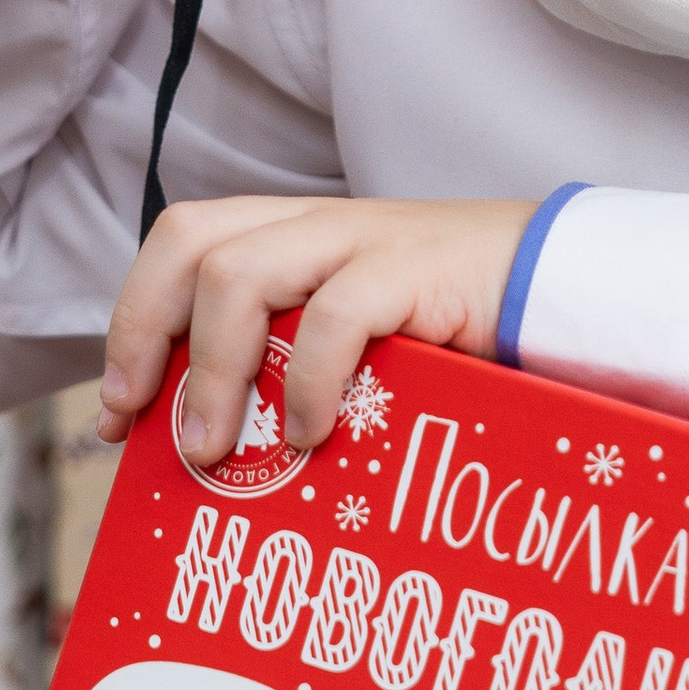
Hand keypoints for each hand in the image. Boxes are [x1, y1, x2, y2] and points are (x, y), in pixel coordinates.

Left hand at [100, 195, 534, 458]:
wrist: (570, 295)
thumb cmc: (462, 342)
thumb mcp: (360, 355)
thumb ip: (296, 375)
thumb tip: (213, 462)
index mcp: (298, 239)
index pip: (183, 243)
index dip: (133, 320)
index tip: (118, 412)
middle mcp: (319, 227)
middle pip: (190, 236)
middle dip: (143, 328)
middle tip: (140, 420)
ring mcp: (366, 240)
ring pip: (239, 270)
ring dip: (212, 370)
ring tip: (214, 450)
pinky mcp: (416, 269)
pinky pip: (335, 314)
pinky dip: (307, 383)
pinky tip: (314, 436)